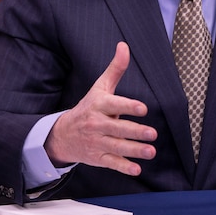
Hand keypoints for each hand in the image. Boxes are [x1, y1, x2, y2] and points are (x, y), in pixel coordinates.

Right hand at [44, 42, 156, 175]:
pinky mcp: (98, 157)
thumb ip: (115, 68)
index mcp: (99, 105)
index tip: (142, 108)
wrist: (63, 134)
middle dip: (135, 132)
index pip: (115, 105)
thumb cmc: (89, 107)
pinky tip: (136, 168)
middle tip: (152, 133)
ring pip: (117, 147)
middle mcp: (97, 124)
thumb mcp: (100, 87)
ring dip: (134, 150)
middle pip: (118, 128)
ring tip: (150, 151)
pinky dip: (123, 167)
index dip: (128, 106)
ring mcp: (97, 142)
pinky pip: (111, 163)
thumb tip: (124, 45)